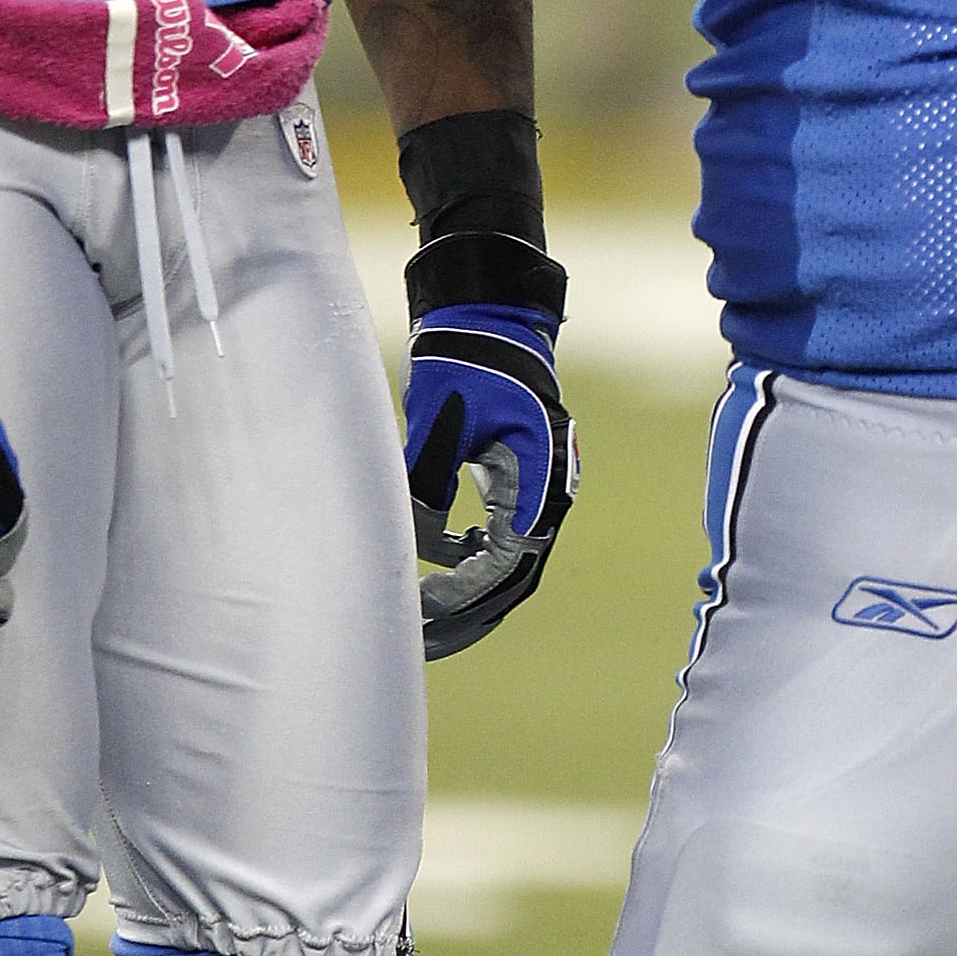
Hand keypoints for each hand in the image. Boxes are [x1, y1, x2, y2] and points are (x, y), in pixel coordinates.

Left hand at [402, 233, 573, 661]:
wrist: (488, 312)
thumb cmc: (463, 358)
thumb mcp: (439, 420)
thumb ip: (426, 483)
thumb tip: (407, 546)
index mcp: (538, 473)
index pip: (507, 558)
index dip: (464, 593)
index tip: (420, 609)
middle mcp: (549, 486)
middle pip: (514, 575)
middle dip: (468, 613)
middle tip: (418, 643)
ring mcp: (540, 483)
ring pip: (510, 562)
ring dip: (471, 594)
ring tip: (423, 620)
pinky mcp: (522, 476)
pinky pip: (504, 535)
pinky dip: (474, 559)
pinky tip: (439, 566)